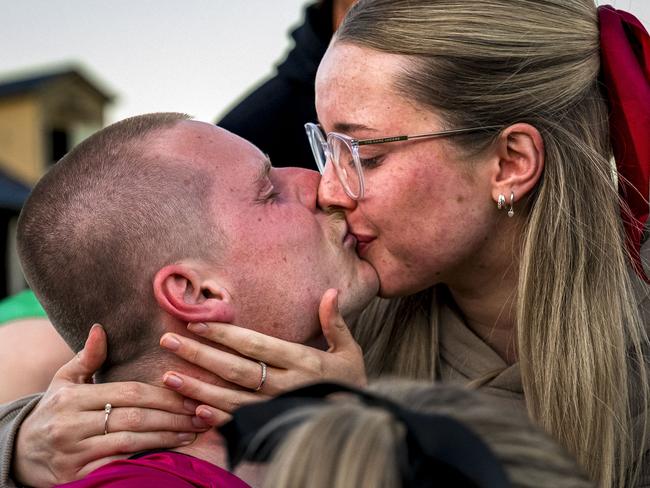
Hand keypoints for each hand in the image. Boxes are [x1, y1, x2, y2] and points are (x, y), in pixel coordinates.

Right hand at [12, 324, 209, 486]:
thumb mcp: (63, 381)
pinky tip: (168, 454)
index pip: (129, 393)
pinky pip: (117, 465)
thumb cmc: (52, 411)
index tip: (189, 395)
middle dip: (172, 416)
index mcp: (72, 398)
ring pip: (130, 442)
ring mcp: (73, 453)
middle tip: (200, 415)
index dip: (163, 395)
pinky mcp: (74, 477)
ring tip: (192, 432)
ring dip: (166, 438)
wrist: (19, 453)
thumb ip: (86, 358)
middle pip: (134, 417)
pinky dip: (145, 459)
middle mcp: (71, 424)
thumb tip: (101, 328)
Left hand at [160, 289, 366, 424]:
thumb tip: (332, 292)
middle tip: (168, 342)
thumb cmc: (349, 381)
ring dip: (198, 388)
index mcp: (301, 360)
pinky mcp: (274, 426)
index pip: (255, 344)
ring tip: (169, 378)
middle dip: (200, 355)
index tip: (196, 323)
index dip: (224, 334)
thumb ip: (334, 323)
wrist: (359, 422)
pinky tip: (195, 411)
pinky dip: (217, 419)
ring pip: (231, 398)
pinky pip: (241, 424)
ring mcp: (277, 408)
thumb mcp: (348, 350)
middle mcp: (286, 384)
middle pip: (236, 369)